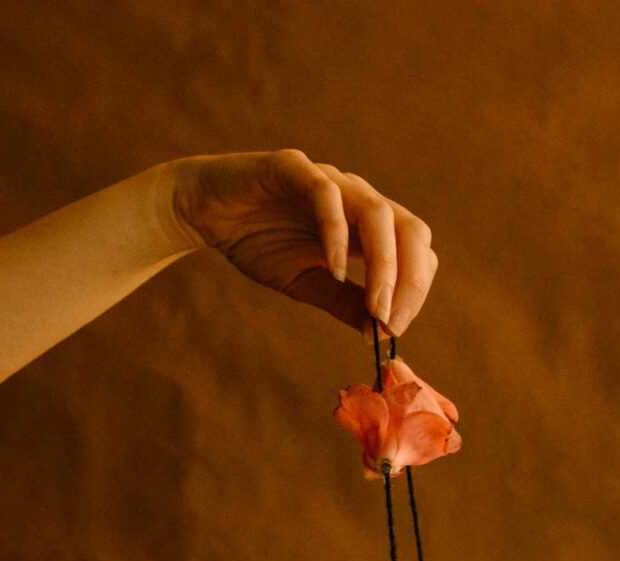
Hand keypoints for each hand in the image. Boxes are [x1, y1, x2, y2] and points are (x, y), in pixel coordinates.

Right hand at [166, 149, 438, 336]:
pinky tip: (334, 270)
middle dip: (410, 281)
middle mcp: (357, 198)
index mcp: (366, 226)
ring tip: (374, 307)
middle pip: (411, 230)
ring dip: (385, 264)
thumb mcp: (307, 284)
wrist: (204, 212)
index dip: (414, 291)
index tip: (393, 332)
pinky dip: (337, 235)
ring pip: (378, 213)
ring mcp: (329, 180)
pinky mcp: (293, 168)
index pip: (415, 251)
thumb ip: (344, 303)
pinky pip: (327, 195)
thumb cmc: (257, 242)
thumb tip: (380, 333)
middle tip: (390, 323)